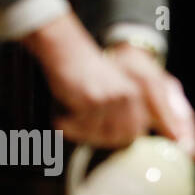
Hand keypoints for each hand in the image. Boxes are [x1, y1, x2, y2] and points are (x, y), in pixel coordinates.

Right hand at [22, 12, 194, 156]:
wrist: (66, 50)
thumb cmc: (83, 70)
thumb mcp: (110, 88)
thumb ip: (119, 111)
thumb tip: (114, 139)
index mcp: (135, 96)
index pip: (134, 132)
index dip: (117, 141)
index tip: (103, 144)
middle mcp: (127, 98)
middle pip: (119, 138)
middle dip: (98, 140)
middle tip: (80, 134)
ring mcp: (110, 100)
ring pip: (99, 135)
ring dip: (80, 134)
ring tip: (66, 125)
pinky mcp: (91, 101)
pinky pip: (81, 127)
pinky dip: (68, 127)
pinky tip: (59, 119)